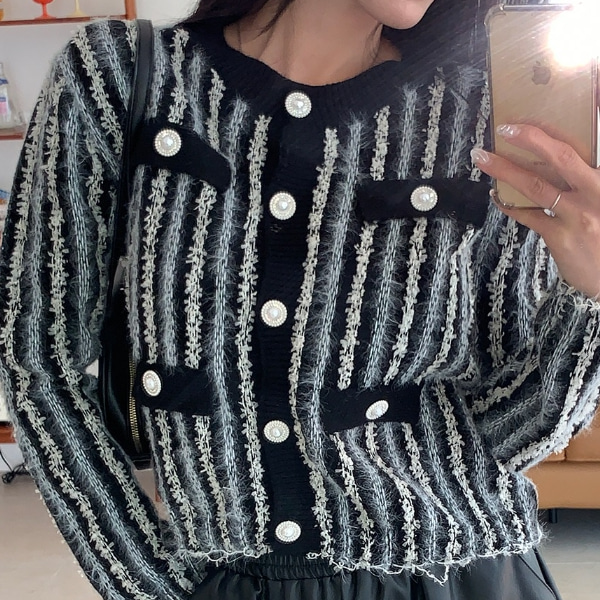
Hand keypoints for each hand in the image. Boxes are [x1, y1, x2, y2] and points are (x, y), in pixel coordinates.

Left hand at [471, 124, 599, 298]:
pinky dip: (508, 203)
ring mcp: (578, 215)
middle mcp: (597, 192)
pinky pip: (527, 215)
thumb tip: (559, 159)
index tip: (553, 105)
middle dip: (532, 138)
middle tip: (506, 127)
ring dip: (505, 169)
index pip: (581, 147)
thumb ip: (586, 178)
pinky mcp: (560, 236)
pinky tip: (496, 194)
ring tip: (482, 157)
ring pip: (536, 185)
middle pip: (562, 157)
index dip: (557, 130)